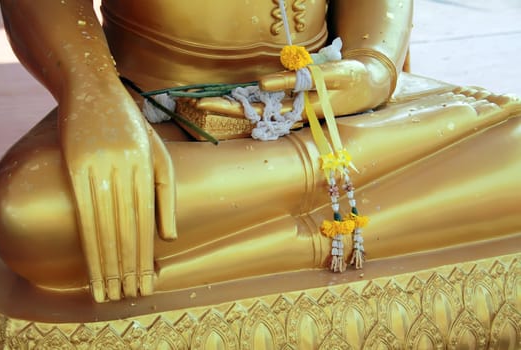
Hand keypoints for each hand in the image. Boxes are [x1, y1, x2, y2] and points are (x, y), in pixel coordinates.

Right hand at [59, 81, 175, 301]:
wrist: (94, 91)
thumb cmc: (132, 127)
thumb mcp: (158, 156)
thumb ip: (165, 195)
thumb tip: (168, 237)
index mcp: (148, 168)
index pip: (147, 221)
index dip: (146, 255)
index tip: (145, 282)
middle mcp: (126, 169)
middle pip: (127, 227)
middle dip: (128, 265)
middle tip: (129, 295)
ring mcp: (99, 167)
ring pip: (105, 224)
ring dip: (108, 261)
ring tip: (109, 291)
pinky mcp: (76, 166)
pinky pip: (84, 211)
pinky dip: (89, 240)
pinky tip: (92, 262)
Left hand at [195, 60, 375, 118]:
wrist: (369, 87)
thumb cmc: (352, 79)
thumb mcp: (328, 76)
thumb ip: (297, 80)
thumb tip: (262, 84)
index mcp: (297, 111)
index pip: (255, 111)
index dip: (228, 107)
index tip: (202, 103)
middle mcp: (291, 115)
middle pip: (251, 113)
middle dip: (224, 107)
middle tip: (196, 101)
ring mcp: (293, 111)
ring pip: (258, 111)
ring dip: (234, 106)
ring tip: (208, 100)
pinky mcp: (296, 104)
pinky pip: (269, 106)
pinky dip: (250, 102)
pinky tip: (235, 99)